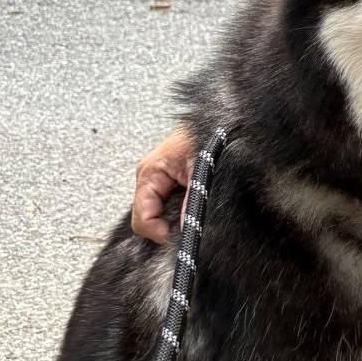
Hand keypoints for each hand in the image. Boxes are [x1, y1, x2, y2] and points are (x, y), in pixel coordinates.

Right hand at [131, 126, 196, 242]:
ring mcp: (157, 180)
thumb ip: (194, 200)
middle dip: (168, 227)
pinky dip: (179, 212)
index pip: (142, 219)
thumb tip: (187, 229)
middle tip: (192, 227)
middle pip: (147, 219)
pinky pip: (167, 206)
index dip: (160, 233)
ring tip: (195, 215)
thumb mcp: (201, 169)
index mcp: (149, 173)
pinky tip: (193, 208)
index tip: (181, 238)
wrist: (219, 123)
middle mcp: (149, 177)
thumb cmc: (207, 136)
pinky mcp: (168, 182)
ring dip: (174, 220)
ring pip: (157, 214)